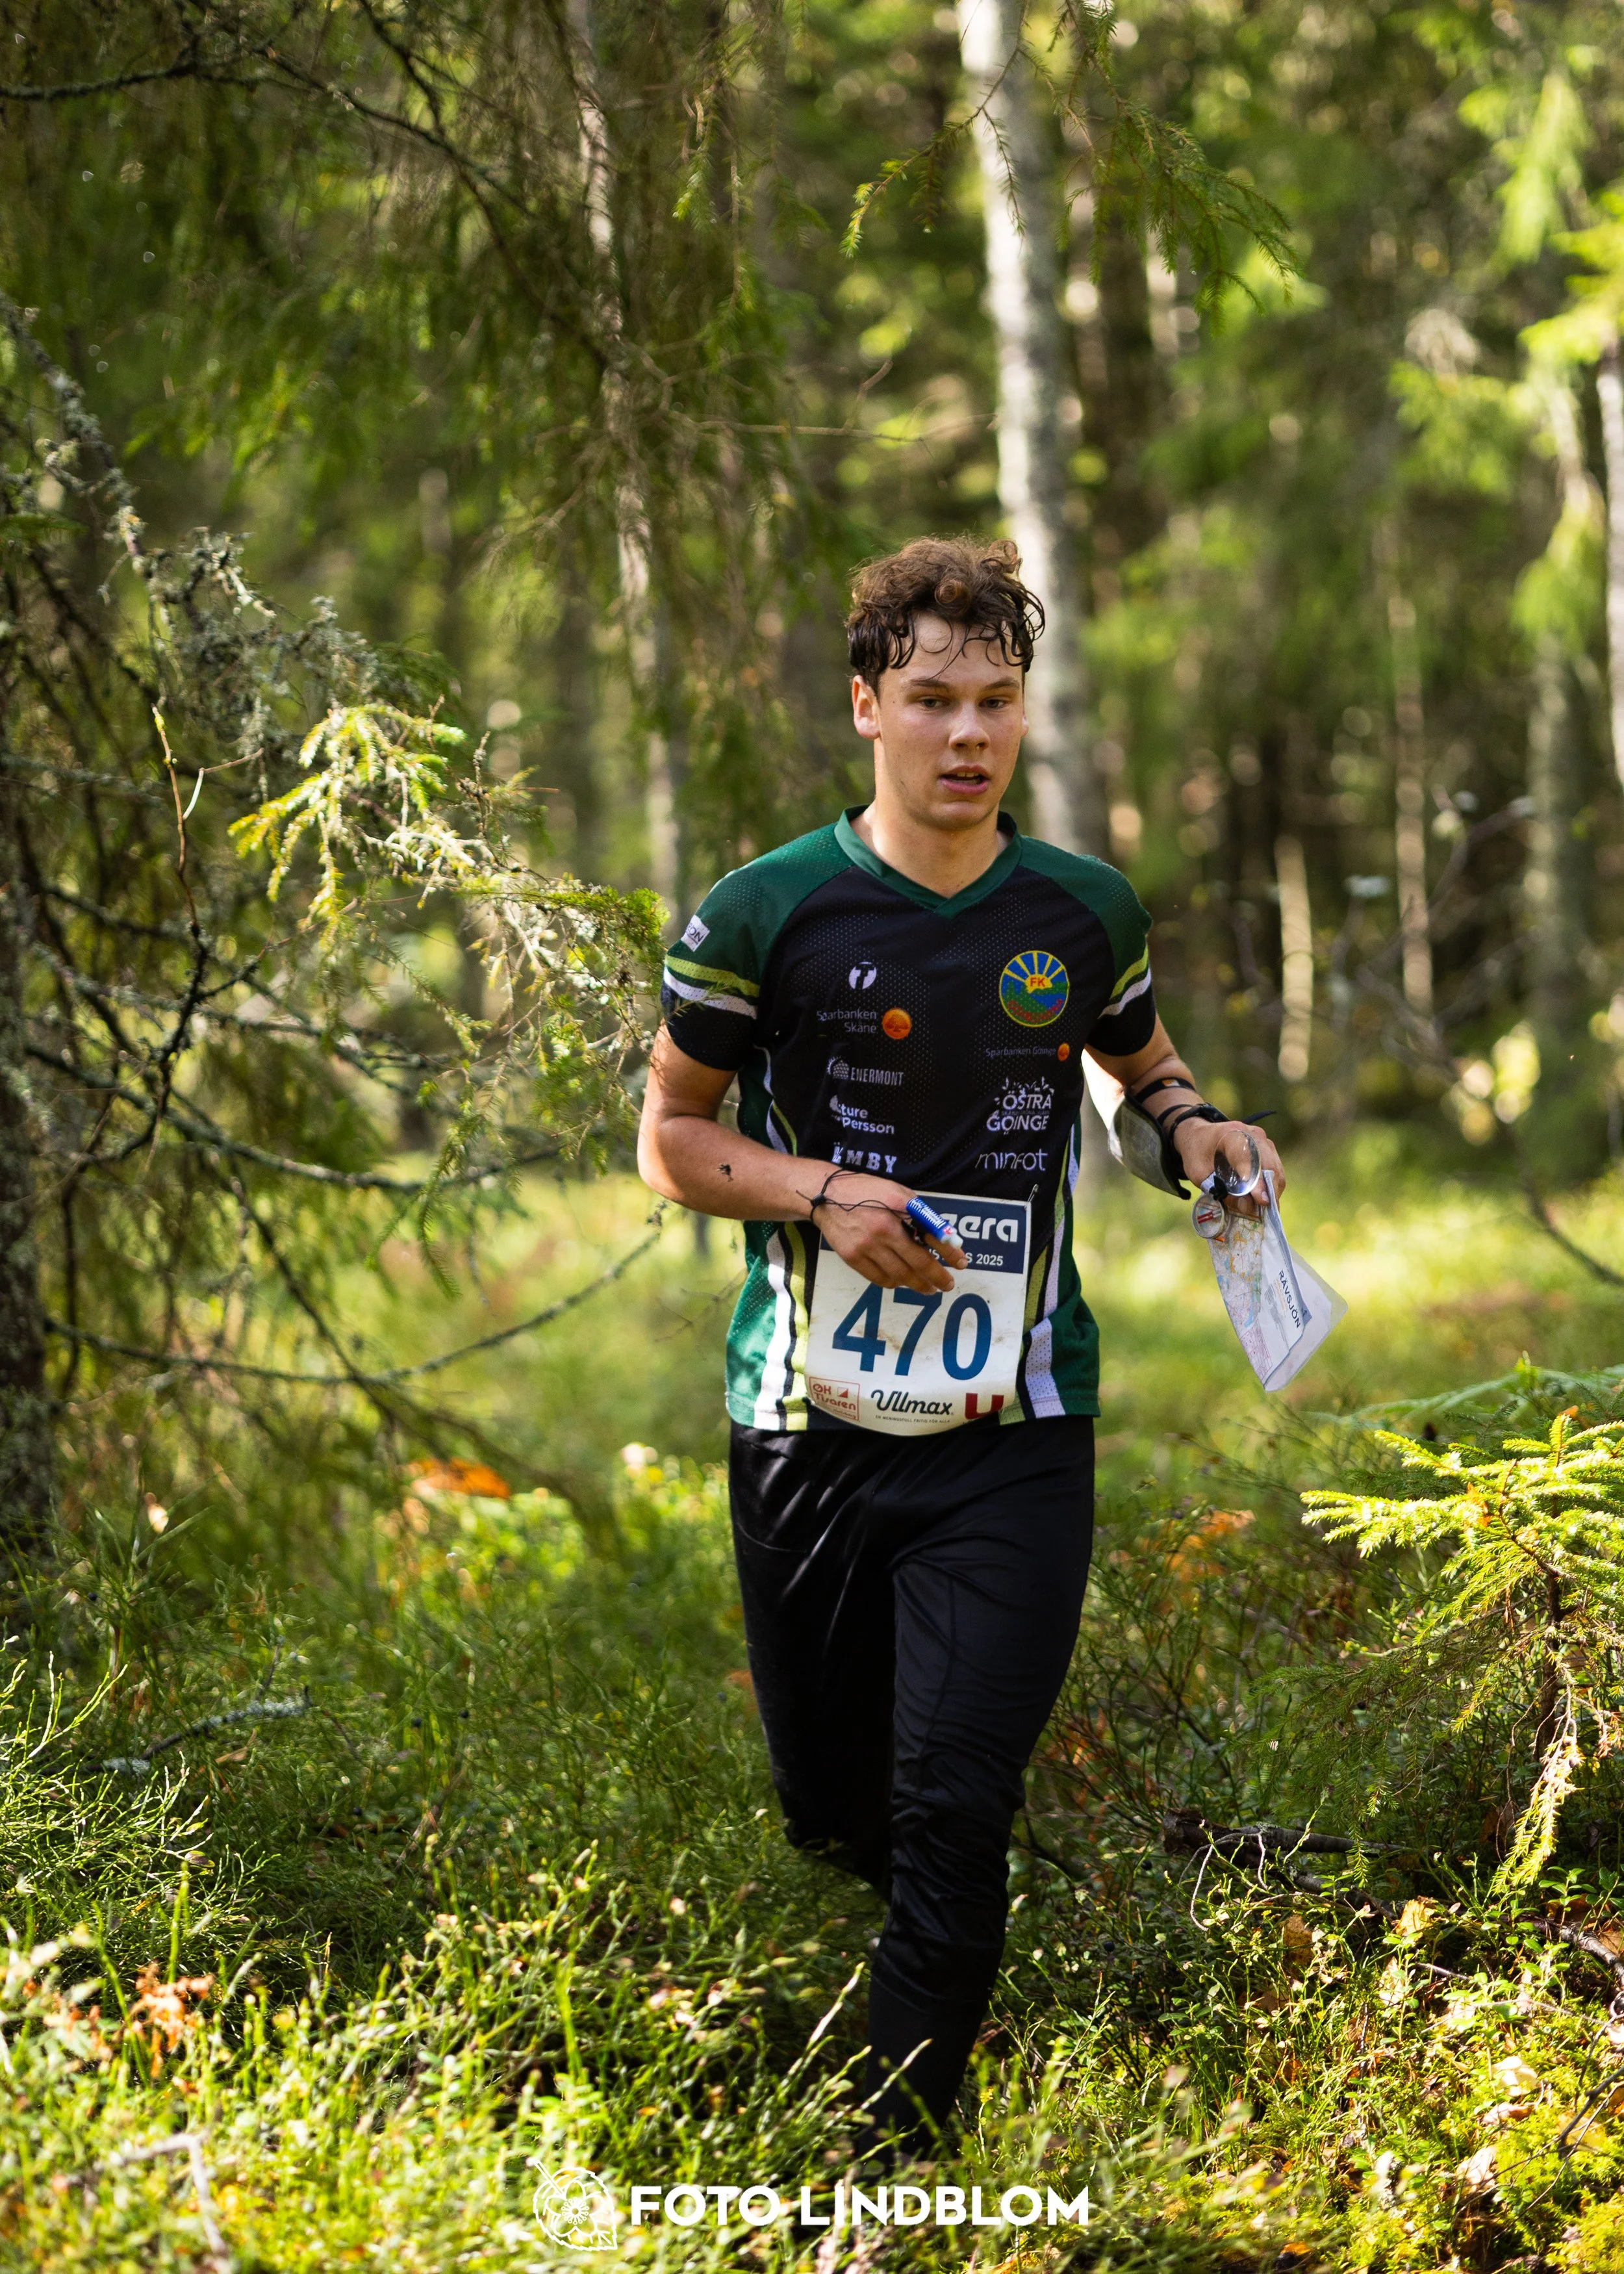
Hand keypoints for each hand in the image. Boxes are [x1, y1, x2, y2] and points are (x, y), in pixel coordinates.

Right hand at [800, 1168, 966, 1290]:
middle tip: (947, 1285)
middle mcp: (881, 1233)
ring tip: (928, 1288)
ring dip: (917, 1285)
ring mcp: (865, 1248)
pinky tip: (902, 1282)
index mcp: (896, 1212)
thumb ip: (920, 1212)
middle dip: (936, 1277)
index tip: (962, 1263)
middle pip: (916, 1264)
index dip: (949, 1253)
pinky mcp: (852, 1258)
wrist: (825, 1196)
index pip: (931, 1237)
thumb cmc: (867, 1191)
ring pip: (898, 1276)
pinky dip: (894, 1283)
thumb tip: (943, 1235)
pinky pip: (879, 1279)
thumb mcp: (898, 1192)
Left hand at [1171, 1119, 1285, 1214]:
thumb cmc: (1198, 1154)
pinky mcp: (1266, 1147)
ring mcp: (1262, 1140)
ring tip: (1265, 1209)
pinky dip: (1271, 1185)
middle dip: (1269, 1190)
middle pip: (1269, 1164)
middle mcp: (1252, 1134)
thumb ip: (1222, 1190)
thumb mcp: (1200, 1174)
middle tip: (1266, 1212)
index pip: (1248, 1159)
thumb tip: (1249, 1207)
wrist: (1200, 1136)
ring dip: (1272, 1190)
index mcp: (1231, 1135)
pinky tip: (1263, 1198)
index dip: (1256, 1181)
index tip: (1261, 1201)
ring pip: (1275, 1168)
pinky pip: (1275, 1168)